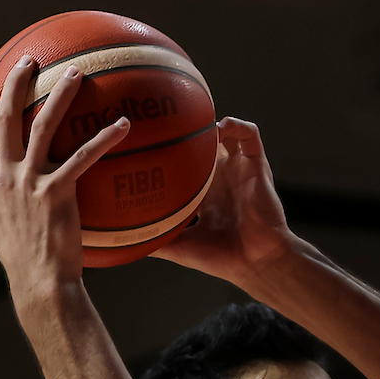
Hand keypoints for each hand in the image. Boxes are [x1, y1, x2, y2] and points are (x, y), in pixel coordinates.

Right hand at [0, 62, 131, 304]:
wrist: (39, 283)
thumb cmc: (23, 266)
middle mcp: (4, 177)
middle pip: (5, 118)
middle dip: (15, 84)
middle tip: (28, 61)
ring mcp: (28, 182)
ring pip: (41, 125)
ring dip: (60, 95)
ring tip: (76, 74)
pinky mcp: (56, 191)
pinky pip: (84, 156)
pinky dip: (104, 138)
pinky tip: (124, 125)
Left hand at [150, 119, 295, 285]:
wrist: (256, 262)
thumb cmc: (222, 258)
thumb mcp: (179, 247)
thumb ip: (155, 240)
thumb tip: (123, 243)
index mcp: (203, 193)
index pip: (183, 164)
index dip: (168, 153)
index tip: (146, 140)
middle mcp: (220, 176)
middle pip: (202, 143)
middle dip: (185, 129)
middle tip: (162, 116)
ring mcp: (238, 168)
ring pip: (225, 131)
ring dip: (210, 122)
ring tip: (191, 117)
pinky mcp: (256, 164)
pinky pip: (249, 133)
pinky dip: (235, 124)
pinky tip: (218, 127)